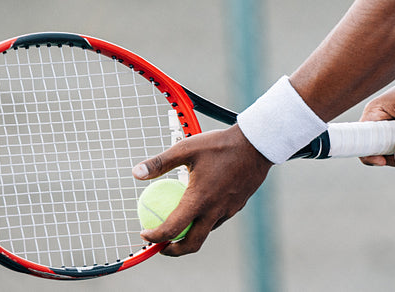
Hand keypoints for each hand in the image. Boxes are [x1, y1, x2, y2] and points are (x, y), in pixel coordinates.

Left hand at [131, 124, 271, 255]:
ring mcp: (228, 210)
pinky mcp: (238, 205)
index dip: (154, 237)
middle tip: (161, 244)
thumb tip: (136, 173)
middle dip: (173, 251)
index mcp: (199, 200)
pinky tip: (202, 204)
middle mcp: (214, 210)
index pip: (172, 230)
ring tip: (180, 223)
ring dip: (191, 234)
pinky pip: (219, 219)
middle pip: (191, 245)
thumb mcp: (186, 148)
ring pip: (207, 231)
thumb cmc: (220, 144)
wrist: (257, 143)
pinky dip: (206, 220)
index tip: (145, 232)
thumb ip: (160, 163)